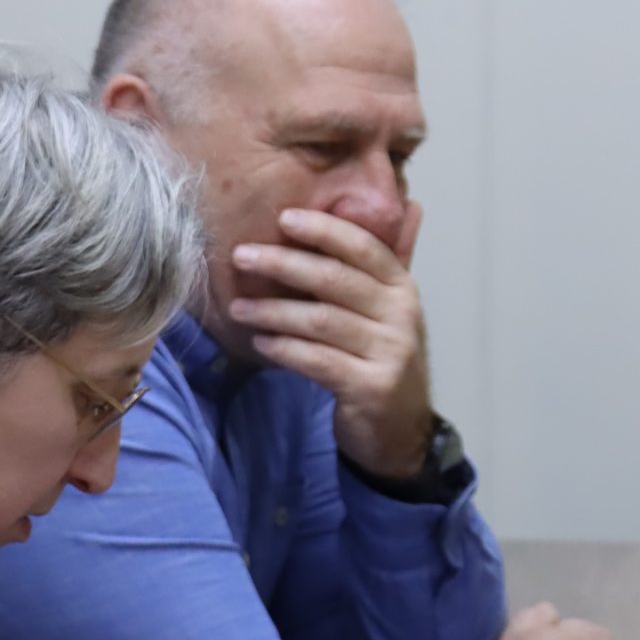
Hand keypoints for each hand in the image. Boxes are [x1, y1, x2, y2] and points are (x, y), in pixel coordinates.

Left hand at [227, 205, 432, 476]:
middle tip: (241, 256)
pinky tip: (261, 343)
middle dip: (283, 264)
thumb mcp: (380, 311)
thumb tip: (368, 211)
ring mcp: (390, 352)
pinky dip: (285, 349)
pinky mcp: (372, 387)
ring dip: (273, 311)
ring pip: (321, 320)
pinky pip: (318, 360)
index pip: (364, 246)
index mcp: (401, 287)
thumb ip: (367, 269)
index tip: (283, 218)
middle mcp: (401, 315)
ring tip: (238, 307)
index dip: (324, 229)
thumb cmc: (378, 360)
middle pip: (335, 279)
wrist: (400, 428)